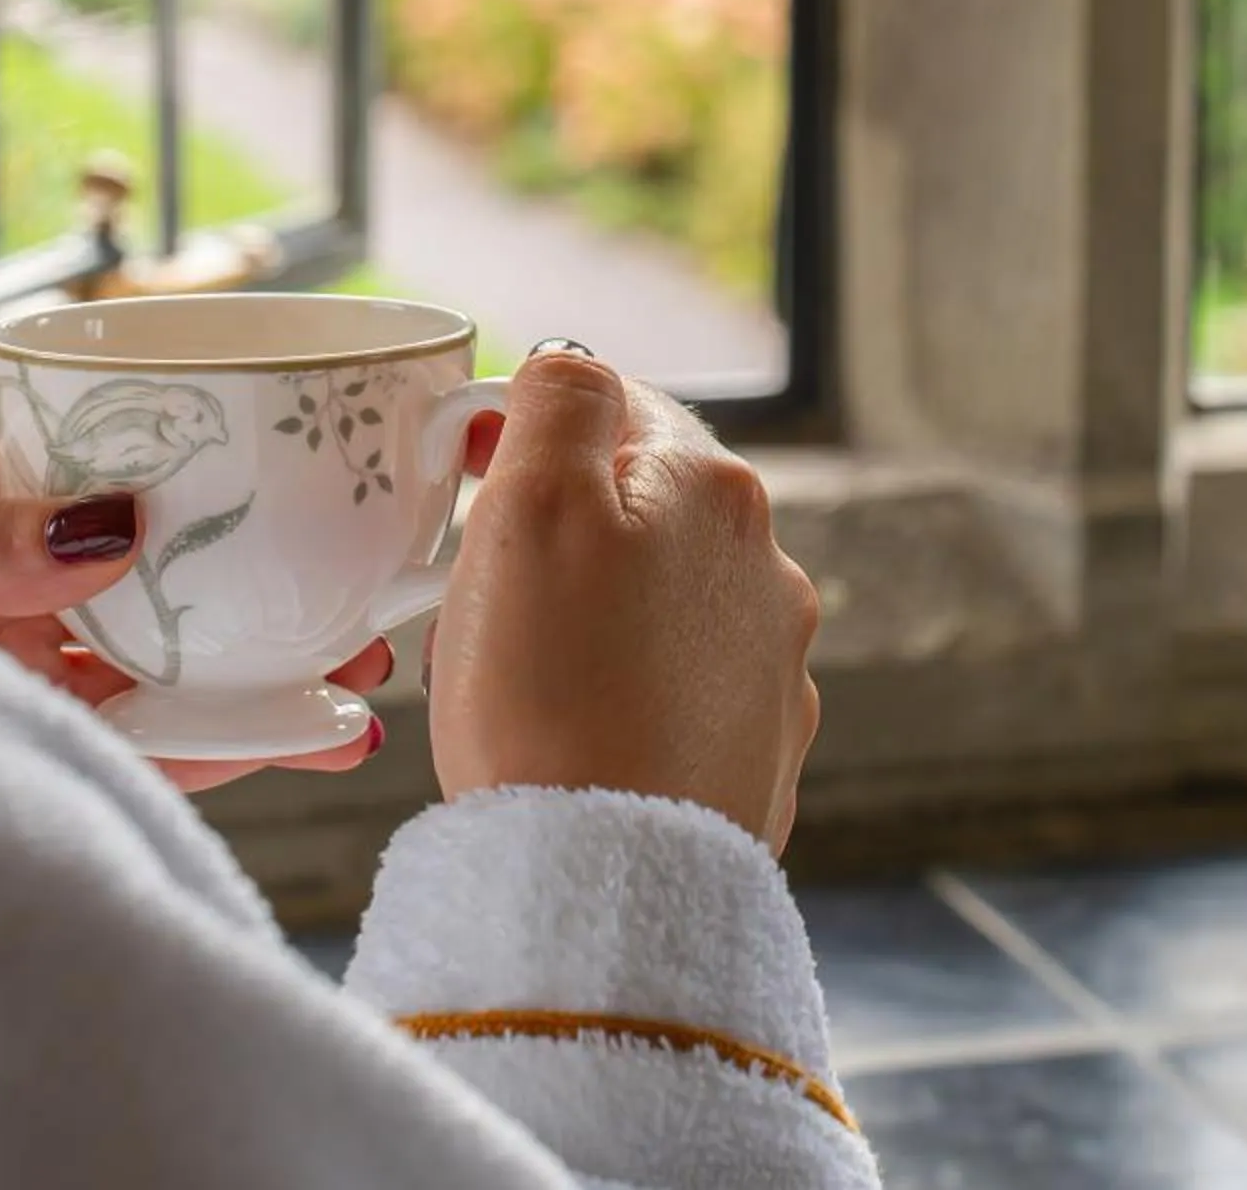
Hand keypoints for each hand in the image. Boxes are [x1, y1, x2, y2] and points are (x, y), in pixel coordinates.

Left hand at [0, 408, 389, 792]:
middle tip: (380, 584)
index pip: (147, 418)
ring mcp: (66, 643)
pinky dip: (236, 740)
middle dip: (300, 563)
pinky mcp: (67, 725)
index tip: (335, 444)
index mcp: (20, 470)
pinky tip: (301, 739)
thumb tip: (117, 524)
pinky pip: (164, 734)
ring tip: (366, 673)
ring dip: (287, 656)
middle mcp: (59, 553)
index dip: (248, 425)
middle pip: (202, 543)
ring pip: (200, 640)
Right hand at [425, 351, 820, 852]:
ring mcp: (774, 667)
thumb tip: (576, 362)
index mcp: (715, 488)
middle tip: (488, 604)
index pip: (610, 409)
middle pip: (637, 510)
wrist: (607, 884)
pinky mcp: (759, 755)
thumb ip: (559, 400)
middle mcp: (767, 567)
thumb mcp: (531, 503)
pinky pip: (674, 694)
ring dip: (594, 620)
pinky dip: (625, 701)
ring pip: (656, 604)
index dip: (528, 444)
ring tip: (524, 685)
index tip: (473, 501)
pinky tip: (576, 743)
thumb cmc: (552, 693)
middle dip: (560, 540)